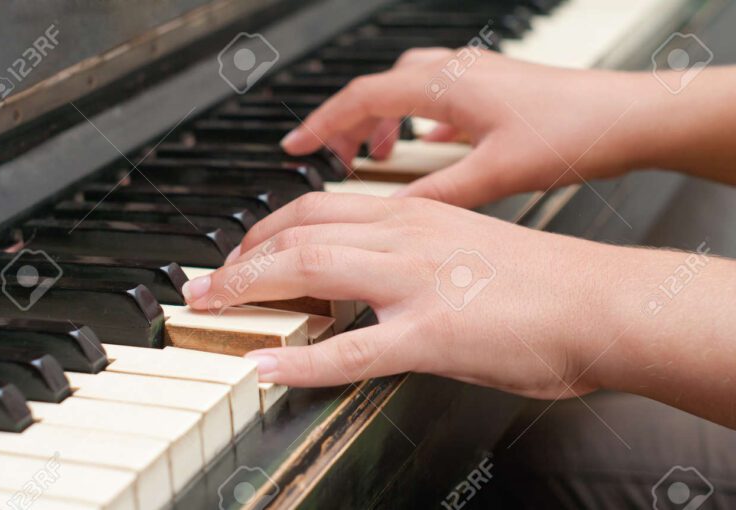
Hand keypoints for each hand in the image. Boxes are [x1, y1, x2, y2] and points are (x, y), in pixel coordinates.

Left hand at [185, 192, 618, 397]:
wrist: (603, 301)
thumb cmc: (545, 279)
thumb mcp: (468, 242)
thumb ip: (418, 250)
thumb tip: (380, 269)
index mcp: (417, 216)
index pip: (321, 209)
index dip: (269, 228)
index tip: (244, 249)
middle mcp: (408, 238)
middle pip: (300, 235)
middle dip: (242, 258)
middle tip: (208, 280)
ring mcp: (416, 284)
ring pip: (310, 274)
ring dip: (250, 289)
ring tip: (212, 307)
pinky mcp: (432, 335)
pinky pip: (350, 350)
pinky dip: (300, 360)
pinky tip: (267, 366)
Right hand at [280, 48, 658, 207]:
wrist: (627, 116)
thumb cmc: (570, 134)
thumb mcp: (493, 174)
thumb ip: (435, 194)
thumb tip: (388, 216)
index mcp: (444, 86)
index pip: (361, 99)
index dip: (321, 125)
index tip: (294, 145)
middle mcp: (452, 71)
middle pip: (376, 91)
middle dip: (344, 125)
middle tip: (327, 157)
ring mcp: (471, 75)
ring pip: (404, 91)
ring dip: (380, 121)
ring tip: (369, 154)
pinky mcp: (489, 87)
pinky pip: (434, 97)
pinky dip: (415, 120)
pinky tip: (423, 144)